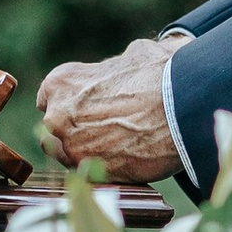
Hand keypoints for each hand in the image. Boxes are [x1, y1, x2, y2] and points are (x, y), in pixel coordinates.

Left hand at [36, 35, 181, 181]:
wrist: (183, 108)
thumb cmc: (159, 75)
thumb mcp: (131, 56)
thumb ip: (111, 69)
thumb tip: (121, 72)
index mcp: (60, 83)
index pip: (48, 98)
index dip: (70, 103)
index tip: (87, 107)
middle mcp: (57, 116)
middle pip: (54, 129)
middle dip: (73, 129)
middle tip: (102, 128)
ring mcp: (72, 149)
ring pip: (66, 155)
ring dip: (82, 151)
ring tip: (112, 147)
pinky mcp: (93, 175)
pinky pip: (88, 175)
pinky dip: (101, 170)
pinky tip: (122, 160)